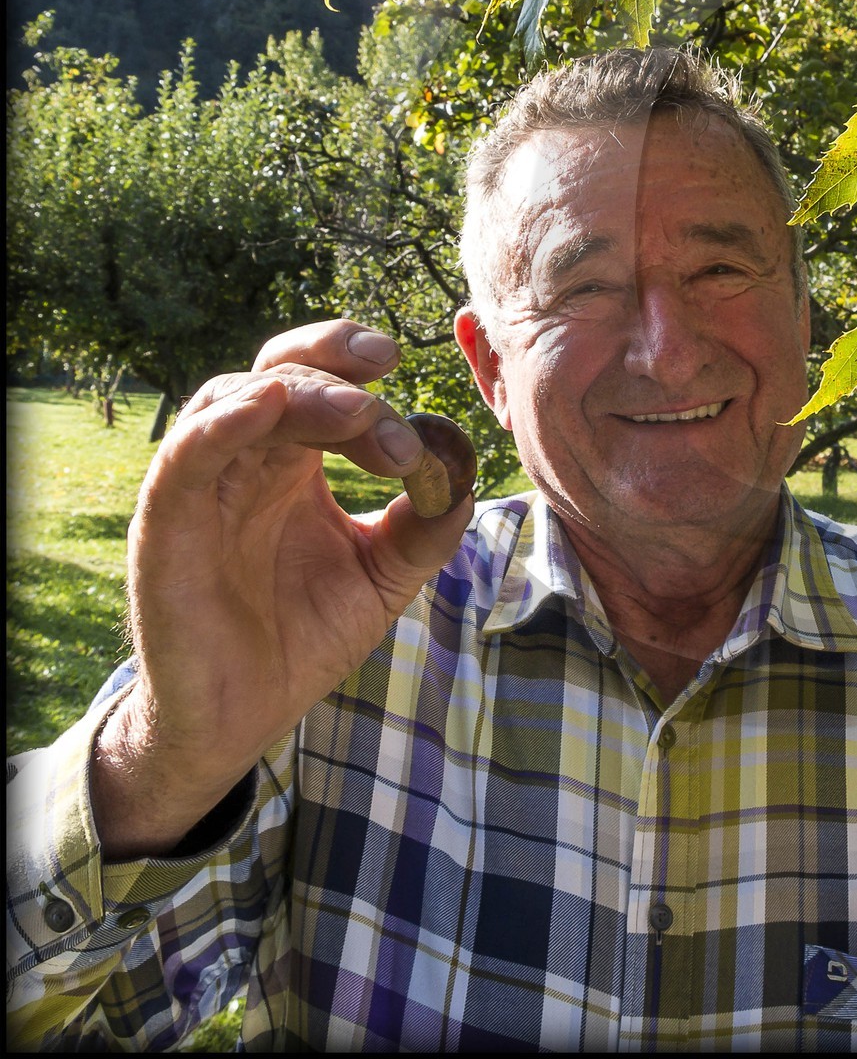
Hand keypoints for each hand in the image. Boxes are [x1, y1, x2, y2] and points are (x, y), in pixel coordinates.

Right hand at [93, 321, 474, 857]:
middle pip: (281, 373)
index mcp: (295, 464)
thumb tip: (464, 479)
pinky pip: (186, 457)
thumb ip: (424, 528)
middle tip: (387, 373)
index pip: (326, 388)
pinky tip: (265, 405)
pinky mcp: (165, 523)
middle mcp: (246, 462)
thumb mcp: (381, 577)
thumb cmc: (302, 638)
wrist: (242, 718)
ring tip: (357, 407)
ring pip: (235, 400)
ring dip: (300, 392)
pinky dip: (222, 423)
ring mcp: (203, 487)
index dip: (366, 380)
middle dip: (337, 367)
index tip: (412, 404)